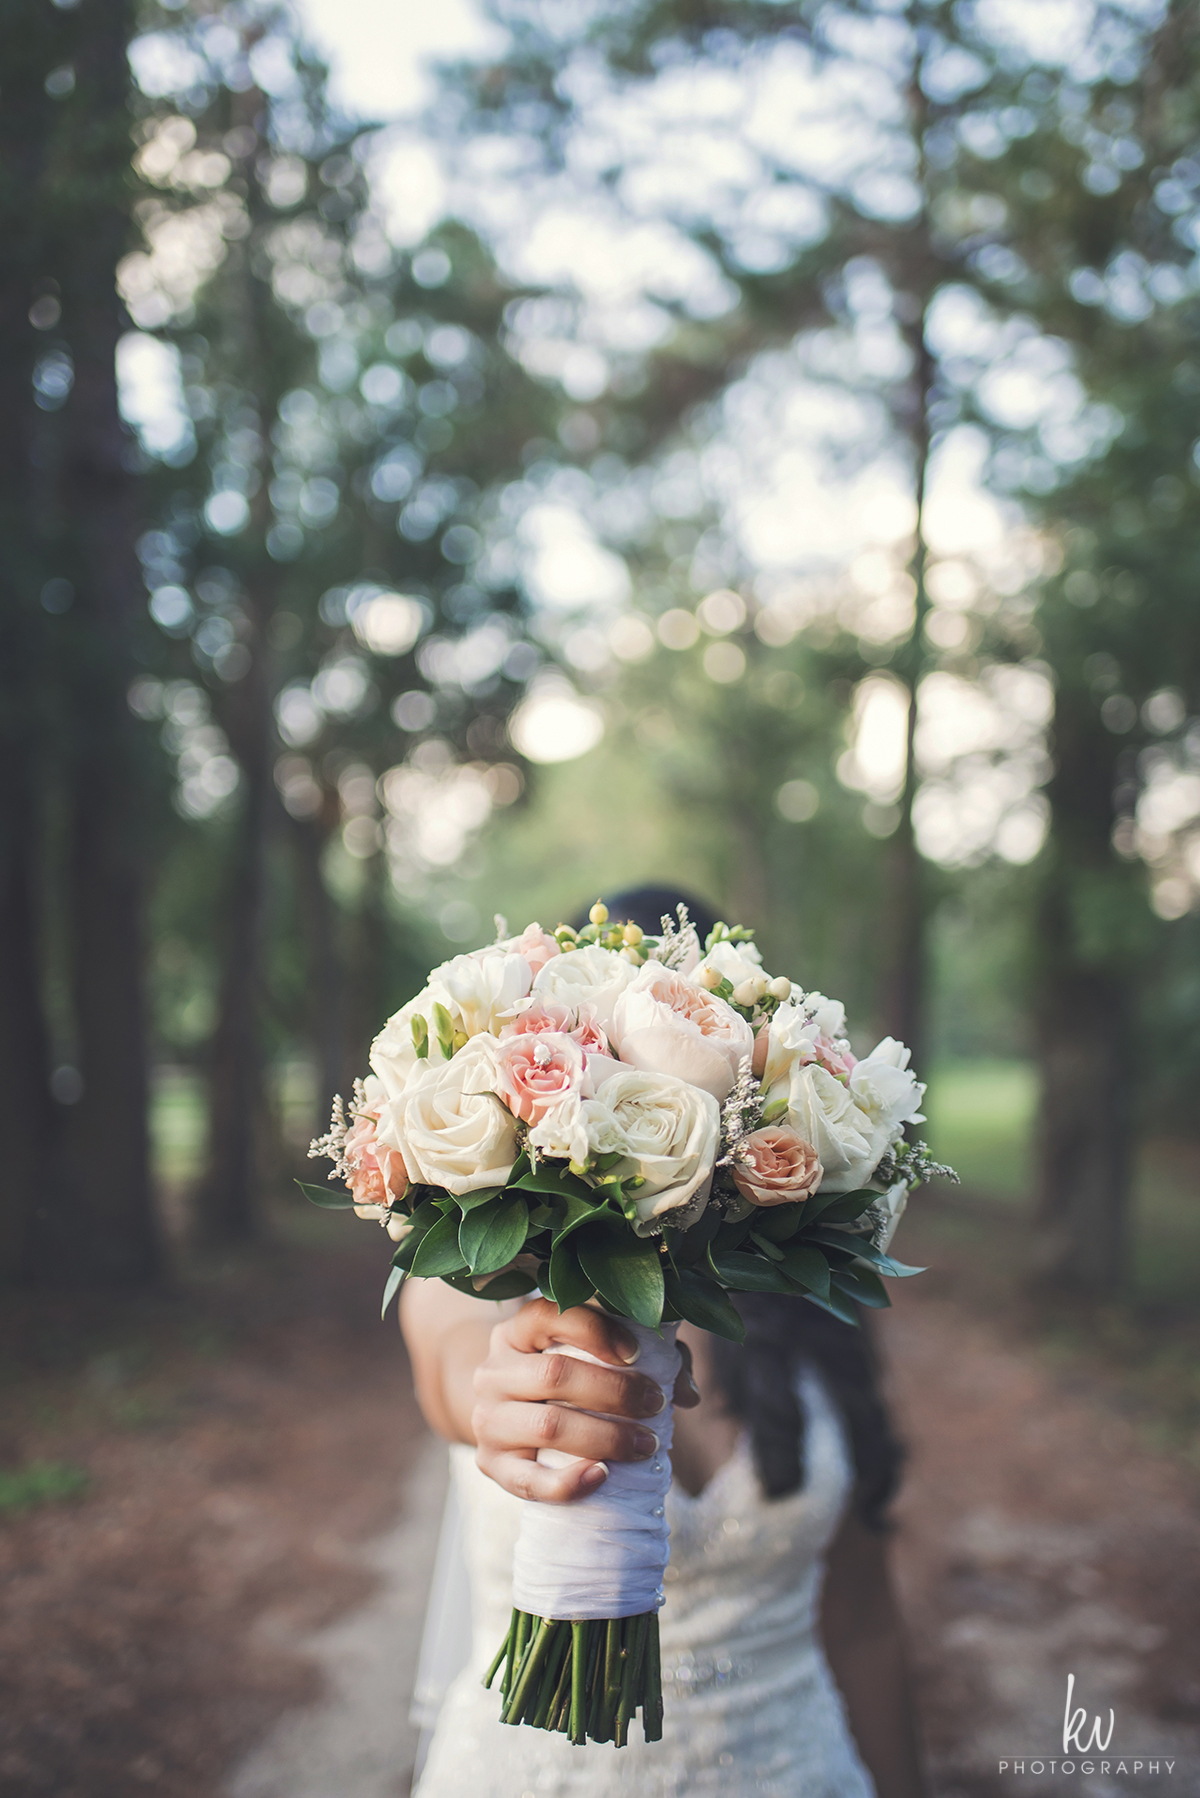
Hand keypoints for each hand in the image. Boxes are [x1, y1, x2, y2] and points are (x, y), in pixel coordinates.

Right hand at [472, 1298, 700, 1502]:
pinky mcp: (490, 1465)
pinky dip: (568, 1483)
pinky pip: (528, 1481)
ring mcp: (487, 1420)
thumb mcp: (592, 1356)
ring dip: (605, 1437)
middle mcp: (493, 1371)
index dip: (596, 1331)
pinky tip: (603, 1476)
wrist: (504, 1419)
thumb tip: (688, 1393)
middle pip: (554, 1374)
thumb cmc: (563, 1380)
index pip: (549, 1315)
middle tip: (656, 1403)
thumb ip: (646, 1359)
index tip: (637, 1353)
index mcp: (516, 1332)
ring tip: (647, 1445)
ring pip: (547, 1426)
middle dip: (615, 1391)